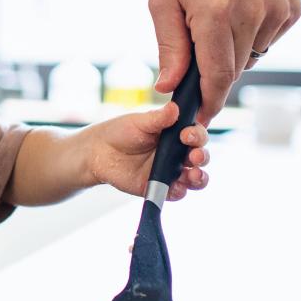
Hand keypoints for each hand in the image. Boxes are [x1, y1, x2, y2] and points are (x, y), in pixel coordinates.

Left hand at [87, 102, 208, 202]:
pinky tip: (176, 187)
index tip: (186, 135)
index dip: (197, 135)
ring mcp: (170, 171)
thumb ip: (158, 118)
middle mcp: (177, 153)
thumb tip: (174, 108)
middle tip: (194, 156)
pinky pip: (177, 193)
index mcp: (176, 134)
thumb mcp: (139, 122)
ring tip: (193, 175)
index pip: (196, 135)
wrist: (99, 152)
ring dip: (199, 178)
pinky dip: (180, 192)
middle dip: (202, 157)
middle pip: (200, 157)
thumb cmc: (121, 132)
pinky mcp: (160, 187)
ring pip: (194, 178)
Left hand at [149, 0, 300, 122]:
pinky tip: (242, 9)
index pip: (217, 75)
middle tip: (195, 59)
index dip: (208, 102)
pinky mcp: (292, 9)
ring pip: (251, 57)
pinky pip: (269, 41)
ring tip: (218, 18)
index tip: (199, 118)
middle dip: (213, 74)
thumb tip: (168, 88)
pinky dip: (253, 36)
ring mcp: (277, 10)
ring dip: (232, 52)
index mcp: (216, 11)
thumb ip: (169, 47)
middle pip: (233, 70)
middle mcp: (252, 12)